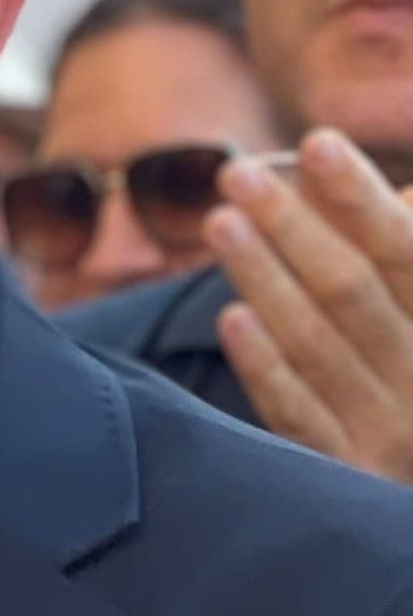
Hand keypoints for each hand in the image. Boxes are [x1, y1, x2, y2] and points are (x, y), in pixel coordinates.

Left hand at [208, 133, 412, 479]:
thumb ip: (405, 245)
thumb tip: (384, 183)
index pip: (405, 249)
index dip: (360, 197)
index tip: (317, 143)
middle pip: (350, 289)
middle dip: (292, 226)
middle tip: (236, 173)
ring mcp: (392, 428)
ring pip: (316, 344)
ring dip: (264, 278)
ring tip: (221, 221)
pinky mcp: (350, 473)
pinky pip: (297, 413)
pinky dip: (265, 364)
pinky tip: (232, 317)